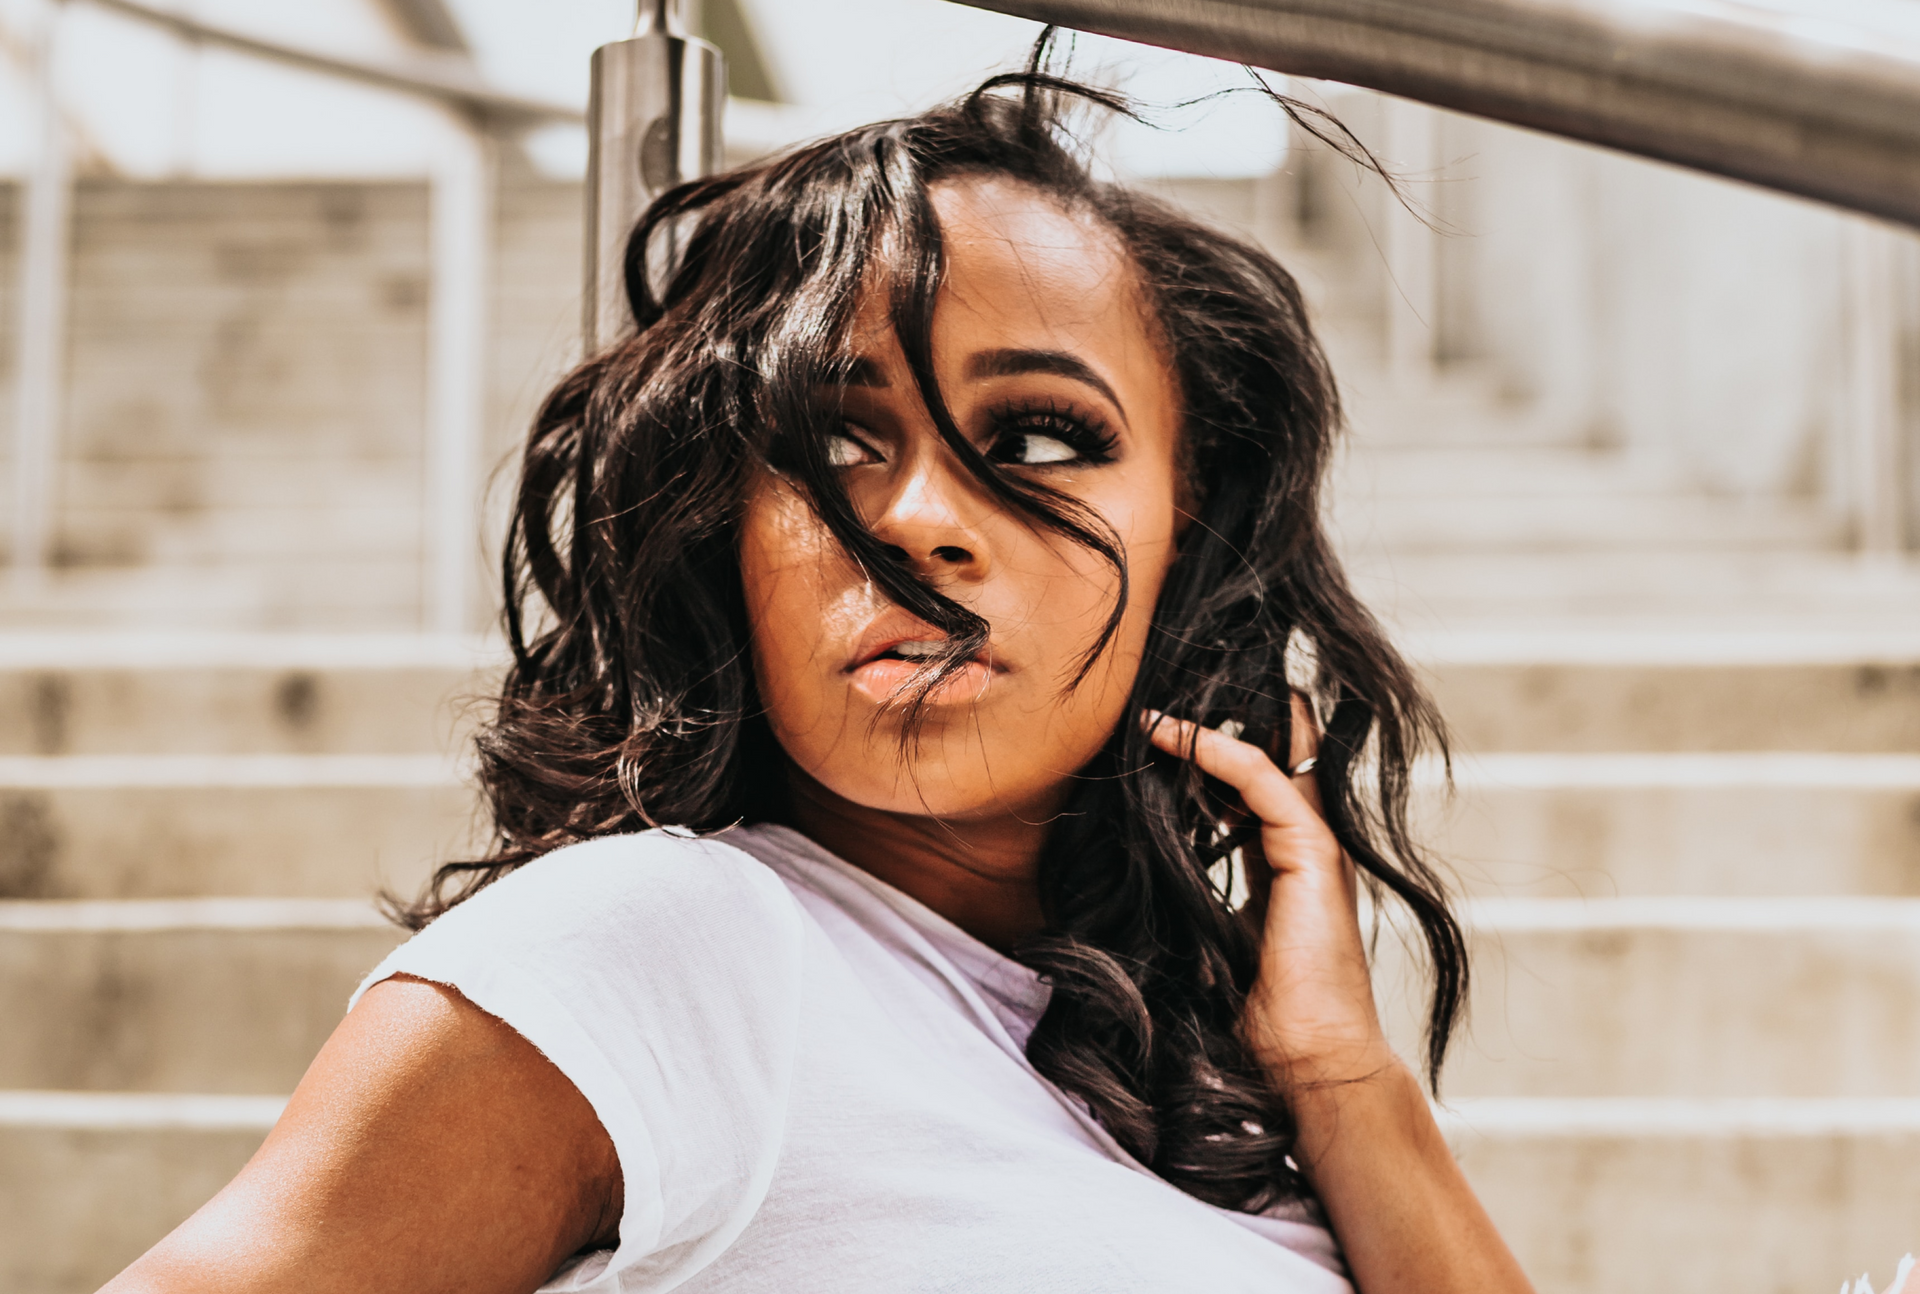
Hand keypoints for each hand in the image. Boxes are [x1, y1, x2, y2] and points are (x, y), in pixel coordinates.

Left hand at [1144, 696, 1396, 1088]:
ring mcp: (1318, 849)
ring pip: (1271, 758)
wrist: (1309, 1063)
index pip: (1258, 789)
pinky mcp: (1315, 857)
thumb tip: (1136, 884)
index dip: (1216, 754)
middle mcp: (1308, 849)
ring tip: (1156, 704)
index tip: (1162, 729)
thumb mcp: (1213, 939)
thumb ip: (1193, 900)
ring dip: (1211, 727)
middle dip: (1226, 722)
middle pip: (1276, 758)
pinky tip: (1174, 736)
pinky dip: (1217, 753)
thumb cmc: (1261, 1019)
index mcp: (1287, 868)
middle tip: (1166, 694)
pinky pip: (1263, 784)